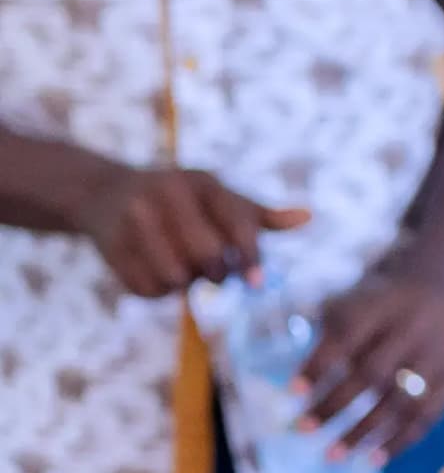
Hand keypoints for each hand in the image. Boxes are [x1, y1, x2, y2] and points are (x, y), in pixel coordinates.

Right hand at [75, 164, 304, 297]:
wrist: (107, 194)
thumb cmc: (183, 201)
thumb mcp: (220, 199)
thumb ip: (260, 216)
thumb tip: (307, 217)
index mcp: (202, 182)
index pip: (237, 224)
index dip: (250, 258)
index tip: (256, 284)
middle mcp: (166, 194)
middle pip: (208, 256)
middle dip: (218, 273)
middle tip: (214, 272)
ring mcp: (134, 219)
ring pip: (176, 277)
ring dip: (186, 283)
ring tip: (183, 267)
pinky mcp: (110, 246)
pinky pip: (147, 288)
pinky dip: (158, 290)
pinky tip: (155, 270)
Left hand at [302, 258, 443, 460]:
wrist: (433, 280)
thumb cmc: (375, 298)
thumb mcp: (348, 299)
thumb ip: (326, 333)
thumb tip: (295, 384)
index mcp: (380, 307)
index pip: (346, 339)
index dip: (320, 366)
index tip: (292, 392)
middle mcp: (410, 331)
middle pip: (372, 374)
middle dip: (335, 405)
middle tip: (304, 430)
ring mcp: (434, 356)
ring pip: (400, 400)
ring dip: (364, 432)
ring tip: (334, 455)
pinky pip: (427, 415)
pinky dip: (400, 440)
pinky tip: (374, 460)